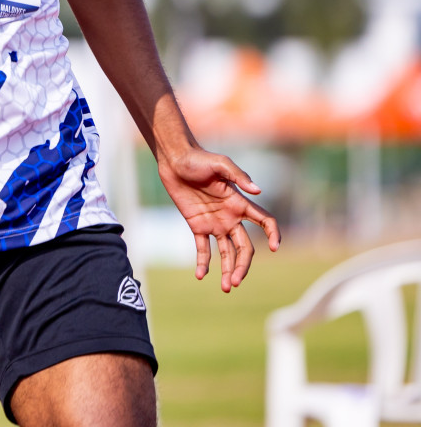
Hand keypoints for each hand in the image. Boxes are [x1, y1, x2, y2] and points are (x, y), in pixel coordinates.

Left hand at [156, 146, 279, 291]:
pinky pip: (203, 248)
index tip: (273, 247)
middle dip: (243, 266)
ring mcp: (215, 223)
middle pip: (245, 247)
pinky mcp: (197, 225)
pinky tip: (201, 276)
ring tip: (226, 288)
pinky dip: (203, 262)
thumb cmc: (199, 159)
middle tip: (236, 282)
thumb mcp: (220, 164)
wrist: (174, 161)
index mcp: (240, 203)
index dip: (273, 234)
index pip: (265, 222)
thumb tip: (258, 191)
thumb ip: (239, 176)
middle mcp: (231, 217)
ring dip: (228, 270)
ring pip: (227, 252)